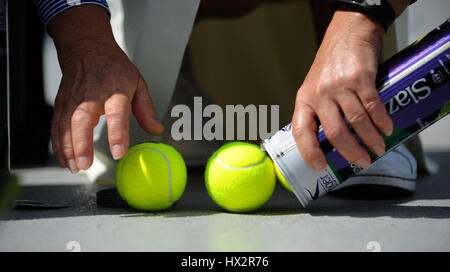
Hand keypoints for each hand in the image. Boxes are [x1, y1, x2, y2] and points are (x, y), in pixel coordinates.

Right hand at [48, 6, 162, 172]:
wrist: (87, 47)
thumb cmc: (115, 67)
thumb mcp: (138, 83)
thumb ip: (146, 109)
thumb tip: (156, 130)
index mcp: (116, 91)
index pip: (117, 113)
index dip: (118, 133)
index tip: (119, 151)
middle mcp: (92, 96)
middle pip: (82, 120)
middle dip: (81, 144)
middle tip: (84, 165)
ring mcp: (73, 99)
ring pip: (65, 125)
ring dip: (68, 149)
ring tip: (74, 168)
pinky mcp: (62, 103)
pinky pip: (56, 125)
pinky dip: (58, 144)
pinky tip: (64, 159)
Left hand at [292, 10, 393, 171]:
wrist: (348, 33)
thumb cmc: (331, 65)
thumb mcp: (314, 87)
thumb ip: (319, 111)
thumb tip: (331, 142)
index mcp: (304, 99)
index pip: (301, 131)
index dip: (309, 152)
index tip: (319, 167)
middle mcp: (319, 94)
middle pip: (335, 132)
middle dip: (351, 152)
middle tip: (362, 162)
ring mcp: (340, 85)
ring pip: (357, 122)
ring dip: (370, 140)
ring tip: (378, 149)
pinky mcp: (360, 77)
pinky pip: (372, 106)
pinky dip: (382, 122)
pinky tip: (387, 129)